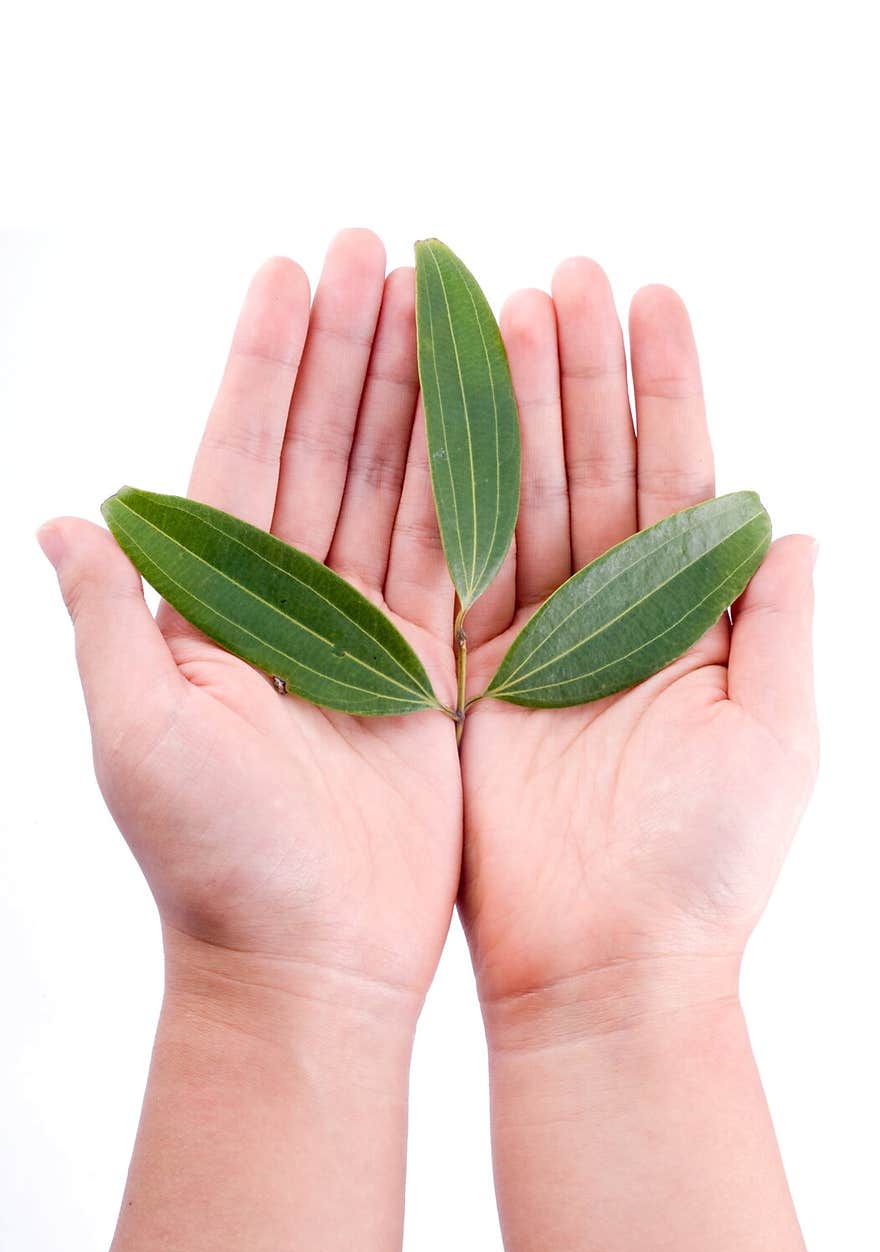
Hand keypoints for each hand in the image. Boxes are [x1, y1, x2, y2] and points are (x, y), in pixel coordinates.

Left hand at [40, 230, 458, 1015]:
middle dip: (350, 352)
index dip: (265, 364)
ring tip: (444, 305)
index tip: (293, 272)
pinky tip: (487, 420)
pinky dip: (467, 491)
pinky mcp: (424, 675)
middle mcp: (282, 608)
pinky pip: (449, 562)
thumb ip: (108, 620)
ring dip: (414, 399)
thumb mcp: (138, 733)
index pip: (240, 456)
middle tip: (384, 252)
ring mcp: (356, 636)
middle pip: (322, 453)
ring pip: (391, 492)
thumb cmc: (210, 860)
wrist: (305, 963)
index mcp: (209, 607)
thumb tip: (60, 517)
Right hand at [460, 260, 817, 1020]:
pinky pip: (462, 567)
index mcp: (689, 623)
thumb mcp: (773, 734)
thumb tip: (789, 524)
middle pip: (596, 471)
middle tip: (570, 274)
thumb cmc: (705, 866)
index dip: (668, 389)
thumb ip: (777, 622)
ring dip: (520, 407)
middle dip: (586, 372)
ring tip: (512, 307)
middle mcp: (610, 620)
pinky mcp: (467, 679)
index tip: (655, 298)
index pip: (678, 479)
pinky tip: (451, 414)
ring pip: (526, 501)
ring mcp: (536, 644)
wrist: (603, 966)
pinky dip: (457, 491)